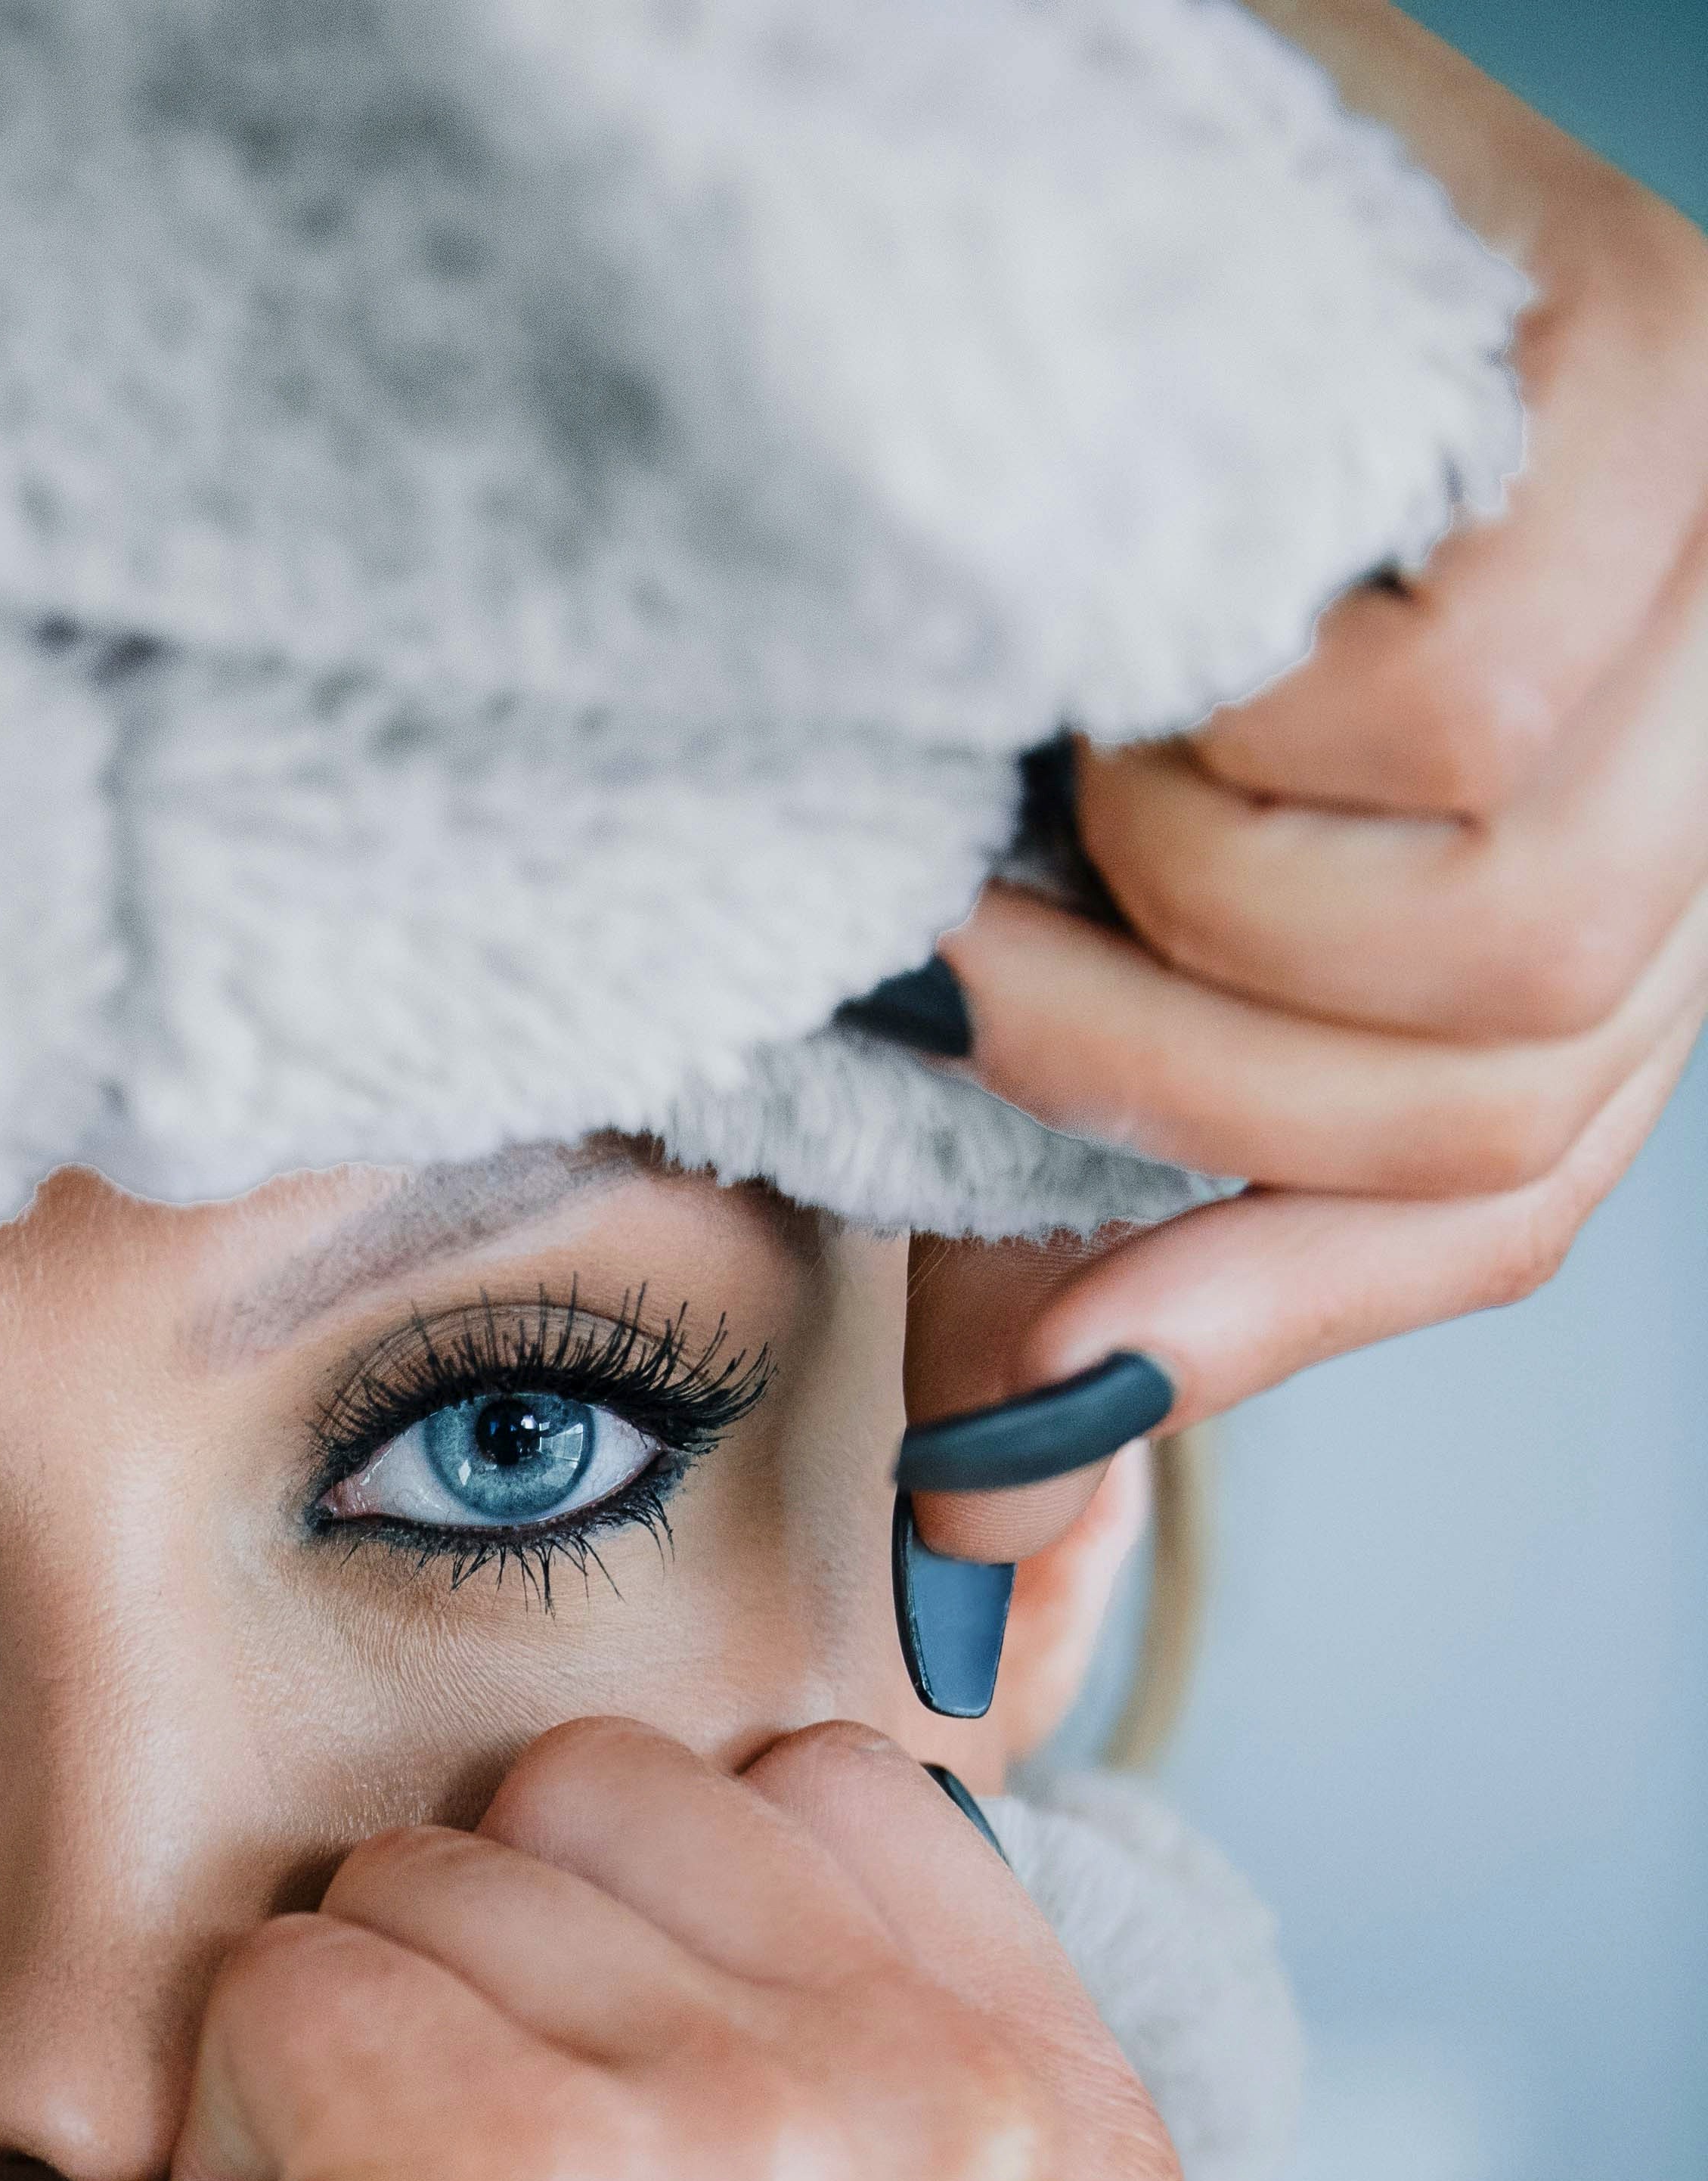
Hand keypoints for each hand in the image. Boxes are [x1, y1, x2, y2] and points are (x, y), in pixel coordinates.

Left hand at [102, 1720, 1176, 2180]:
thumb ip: (846, 2050)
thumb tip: (681, 1808)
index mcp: (1069, 2118)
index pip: (811, 1777)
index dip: (635, 1929)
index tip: (608, 2161)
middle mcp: (948, 2092)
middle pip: (594, 1787)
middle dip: (473, 1971)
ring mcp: (742, 2120)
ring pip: (413, 1869)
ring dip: (337, 2058)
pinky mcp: (500, 2175)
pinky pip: (269, 1979)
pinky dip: (217, 2146)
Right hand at [898, 0, 1707, 1565]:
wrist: (945, 196)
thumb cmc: (1011, 615)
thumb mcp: (1049, 985)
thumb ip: (1067, 1269)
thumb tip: (989, 1583)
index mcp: (1593, 856)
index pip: (1519, 1182)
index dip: (1274, 1301)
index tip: (1044, 1343)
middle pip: (1523, 1083)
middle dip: (1191, 1092)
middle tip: (983, 963)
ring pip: (1511, 941)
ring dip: (1201, 906)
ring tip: (1081, 767)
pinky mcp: (1662, 377)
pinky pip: (1459, 724)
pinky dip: (1249, 730)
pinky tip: (1177, 619)